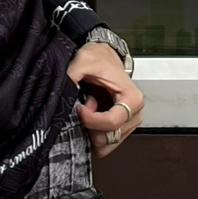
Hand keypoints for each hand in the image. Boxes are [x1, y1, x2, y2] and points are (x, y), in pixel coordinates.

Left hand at [68, 39, 144, 158]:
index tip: (80, 107)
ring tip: (89, 108)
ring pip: (107, 143)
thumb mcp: (83, 61)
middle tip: (85, 106)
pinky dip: (94, 133)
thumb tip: (62, 89)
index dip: (91, 119)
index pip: (112, 122)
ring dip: (92, 130)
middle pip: (109, 136)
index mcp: (132, 99)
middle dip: (91, 125)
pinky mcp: (122, 128)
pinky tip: (91, 116)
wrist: (104, 56)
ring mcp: (129, 123)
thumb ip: (72, 75)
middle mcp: (135, 113)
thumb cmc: (99, 59)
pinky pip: (106, 143)